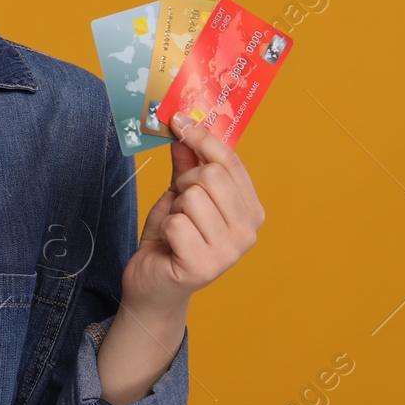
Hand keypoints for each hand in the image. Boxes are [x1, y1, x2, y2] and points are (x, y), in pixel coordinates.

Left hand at [122, 111, 264, 313]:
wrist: (153, 283)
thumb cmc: (171, 239)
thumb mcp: (180, 194)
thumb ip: (187, 163)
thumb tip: (184, 124)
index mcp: (251, 211)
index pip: (230, 162)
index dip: (202, 137)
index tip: (179, 121)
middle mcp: (248, 232)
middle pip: (211, 175)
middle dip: (184, 183)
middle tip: (179, 203)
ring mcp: (229, 252)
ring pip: (192, 197)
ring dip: (174, 209)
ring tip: (176, 227)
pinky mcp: (204, 266)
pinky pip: (177, 223)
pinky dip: (165, 228)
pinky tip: (170, 244)